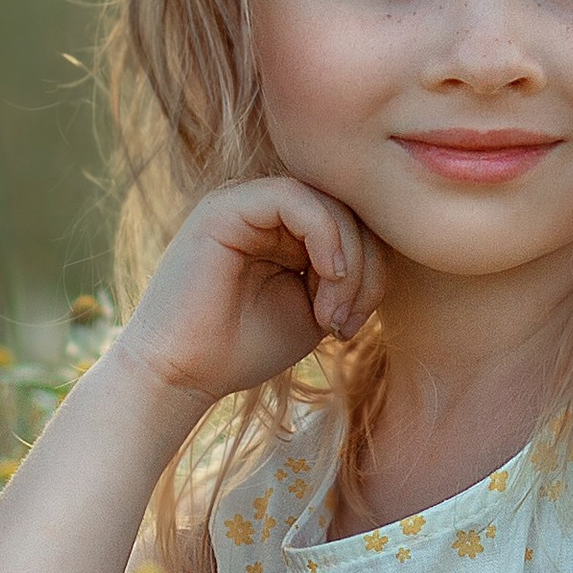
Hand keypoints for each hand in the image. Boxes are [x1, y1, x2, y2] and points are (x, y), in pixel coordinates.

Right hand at [108, 176, 389, 406]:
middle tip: (345, 323)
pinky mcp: (226, 206)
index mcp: (284, 230)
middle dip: (364, 270)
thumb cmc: (244, 348)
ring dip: (347, 262)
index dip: (371, 271)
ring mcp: (244, 202)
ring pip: (328, 204)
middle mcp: (265, 209)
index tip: (353, 327)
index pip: (353, 227)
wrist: (183, 374)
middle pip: (347, 213)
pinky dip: (325, 234)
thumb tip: (390, 249)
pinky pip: (296, 198)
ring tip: (331, 315)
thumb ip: (348, 276)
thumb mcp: (316, 308)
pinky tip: (326, 276)